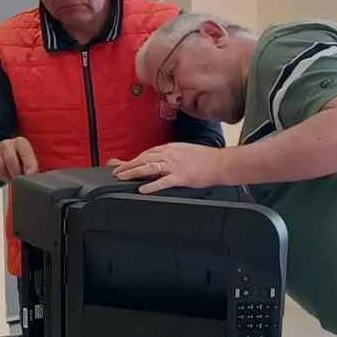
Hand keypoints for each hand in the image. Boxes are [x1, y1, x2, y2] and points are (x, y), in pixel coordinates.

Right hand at [0, 137, 37, 181]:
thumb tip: (38, 174)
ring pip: (1, 167)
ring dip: (8, 176)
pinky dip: (0, 176)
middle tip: (21, 180)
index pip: (25, 153)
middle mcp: (8, 144)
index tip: (31, 174)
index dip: (29, 164)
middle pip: (11, 161)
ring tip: (13, 177)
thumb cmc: (21, 160)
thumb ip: (34, 165)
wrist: (4, 157)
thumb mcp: (30, 160)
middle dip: (17, 174)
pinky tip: (5, 174)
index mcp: (21, 143)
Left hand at [110, 144, 228, 193]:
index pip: (148, 152)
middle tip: (115, 172)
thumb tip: (163, 161)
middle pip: (143, 158)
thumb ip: (173, 155)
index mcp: (170, 147)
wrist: (221, 163)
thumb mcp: (186, 151)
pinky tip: (141, 189)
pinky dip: (151, 185)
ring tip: (121, 178)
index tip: (124, 163)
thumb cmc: (207, 159)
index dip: (135, 159)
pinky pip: (163, 181)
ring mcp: (174, 165)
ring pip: (148, 167)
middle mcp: (169, 154)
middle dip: (128, 165)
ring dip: (132, 172)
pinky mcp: (181, 177)